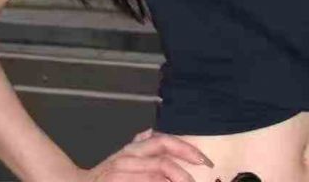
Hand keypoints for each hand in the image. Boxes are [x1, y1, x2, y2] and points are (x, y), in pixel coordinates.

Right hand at [77, 127, 214, 181]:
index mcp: (133, 149)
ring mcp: (123, 174)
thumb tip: (148, 132)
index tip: (205, 161)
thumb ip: (138, 146)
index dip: (186, 150)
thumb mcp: (120, 157)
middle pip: (163, 162)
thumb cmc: (103, 177)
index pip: (164, 142)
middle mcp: (128, 158)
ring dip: (175, 181)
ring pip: (157, 177)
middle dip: (183, 173)